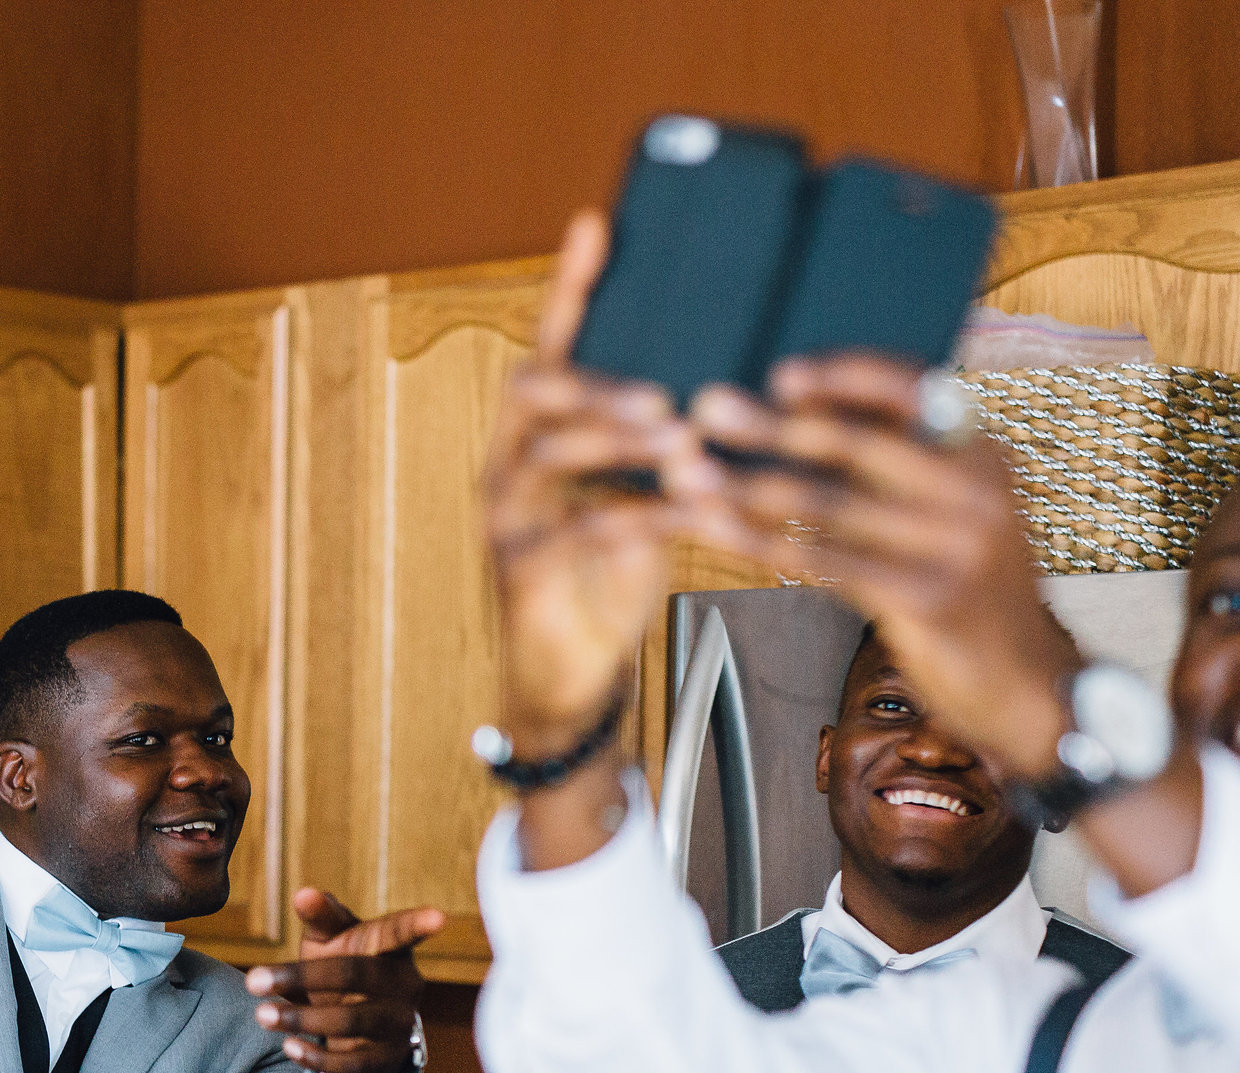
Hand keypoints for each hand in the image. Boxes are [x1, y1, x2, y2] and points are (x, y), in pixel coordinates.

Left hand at [245, 889, 443, 1072]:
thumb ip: (322, 918)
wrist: (364, 1032)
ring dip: (301, 1019)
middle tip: (252, 981)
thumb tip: (304, 893)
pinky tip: (289, 1046)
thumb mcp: (332, 942)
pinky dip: (316, 1056)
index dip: (418, 924)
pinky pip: (352, 1062)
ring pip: (352, 1021)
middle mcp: (403, 983)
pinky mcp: (388, 1058)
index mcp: (391, 948)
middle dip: (302, 977)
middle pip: (355, 975)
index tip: (437, 917)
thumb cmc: (345, 968)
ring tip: (261, 1015)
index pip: (400, 933)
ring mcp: (400, 1022)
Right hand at [486, 211, 726, 751]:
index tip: (598, 228)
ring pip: (546, 452)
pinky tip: (691, 508)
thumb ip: (667, 449)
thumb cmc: (607, 580)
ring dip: (617, 439)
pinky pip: (578, 529)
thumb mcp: (641, 499)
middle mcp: (509, 465)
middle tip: (663, 388)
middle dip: (596, 380)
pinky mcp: (522, 570)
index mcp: (536, 436)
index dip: (570, 290)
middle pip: (530, 391)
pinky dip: (641, 514)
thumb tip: (732, 392)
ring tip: (679, 435)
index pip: (550, 348)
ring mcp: (508, 517)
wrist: (572, 677)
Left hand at [688, 354, 1081, 777]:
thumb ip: (896, 465)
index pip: (913, 391)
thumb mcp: (953, 512)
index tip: (781, 374)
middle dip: (774, 425)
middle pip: (859, 444)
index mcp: (984, 451)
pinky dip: (763, 544)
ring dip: (749, 487)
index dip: (845, 379)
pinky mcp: (928, 600)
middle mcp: (978, 489)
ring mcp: (958, 546)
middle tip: (709, 407)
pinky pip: (827, 564)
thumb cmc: (969, 590)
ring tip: (688, 474)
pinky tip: (718, 531)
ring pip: (831, 506)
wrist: (1029, 685)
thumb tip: (802, 407)